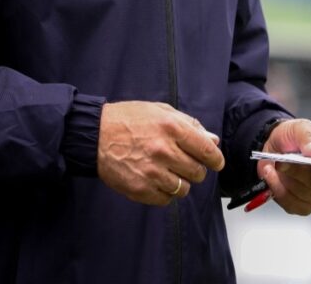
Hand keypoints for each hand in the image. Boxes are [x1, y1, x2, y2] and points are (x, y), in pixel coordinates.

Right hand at [97, 101, 224, 205]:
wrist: (94, 135)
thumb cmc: (128, 120)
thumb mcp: (160, 111)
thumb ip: (189, 125)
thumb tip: (212, 140)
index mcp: (172, 128)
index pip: (207, 151)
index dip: (215, 160)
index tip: (215, 163)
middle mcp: (164, 150)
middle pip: (198, 173)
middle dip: (195, 170)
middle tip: (183, 163)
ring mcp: (152, 172)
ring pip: (183, 189)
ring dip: (179, 182)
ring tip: (166, 172)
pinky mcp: (140, 189)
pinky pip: (166, 199)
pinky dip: (164, 193)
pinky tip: (154, 180)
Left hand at [258, 118, 310, 215]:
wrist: (275, 146)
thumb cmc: (293, 136)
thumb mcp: (299, 128)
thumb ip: (308, 137)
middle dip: (298, 173)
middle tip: (282, 162)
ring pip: (304, 196)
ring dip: (284, 182)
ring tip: (270, 167)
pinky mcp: (301, 205)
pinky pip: (292, 205)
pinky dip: (278, 191)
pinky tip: (270, 177)